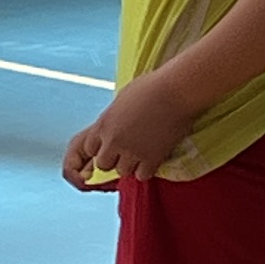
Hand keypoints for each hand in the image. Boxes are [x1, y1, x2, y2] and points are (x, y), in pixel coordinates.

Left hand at [62, 77, 191, 189]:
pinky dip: (147, 169)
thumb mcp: (121, 100)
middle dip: (114, 160)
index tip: (112, 144)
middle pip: (103, 164)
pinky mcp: (152, 158)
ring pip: (123, 172)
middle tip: (127, 152)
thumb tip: (112, 126)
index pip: (89, 149)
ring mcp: (132, 151)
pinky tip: (153, 157)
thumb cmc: (151, 87)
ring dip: (131, 165)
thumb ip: (113, 119)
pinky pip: (142, 175)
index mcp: (103, 124)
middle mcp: (114, 140)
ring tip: (143, 152)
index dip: (101, 148)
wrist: (176, 92)